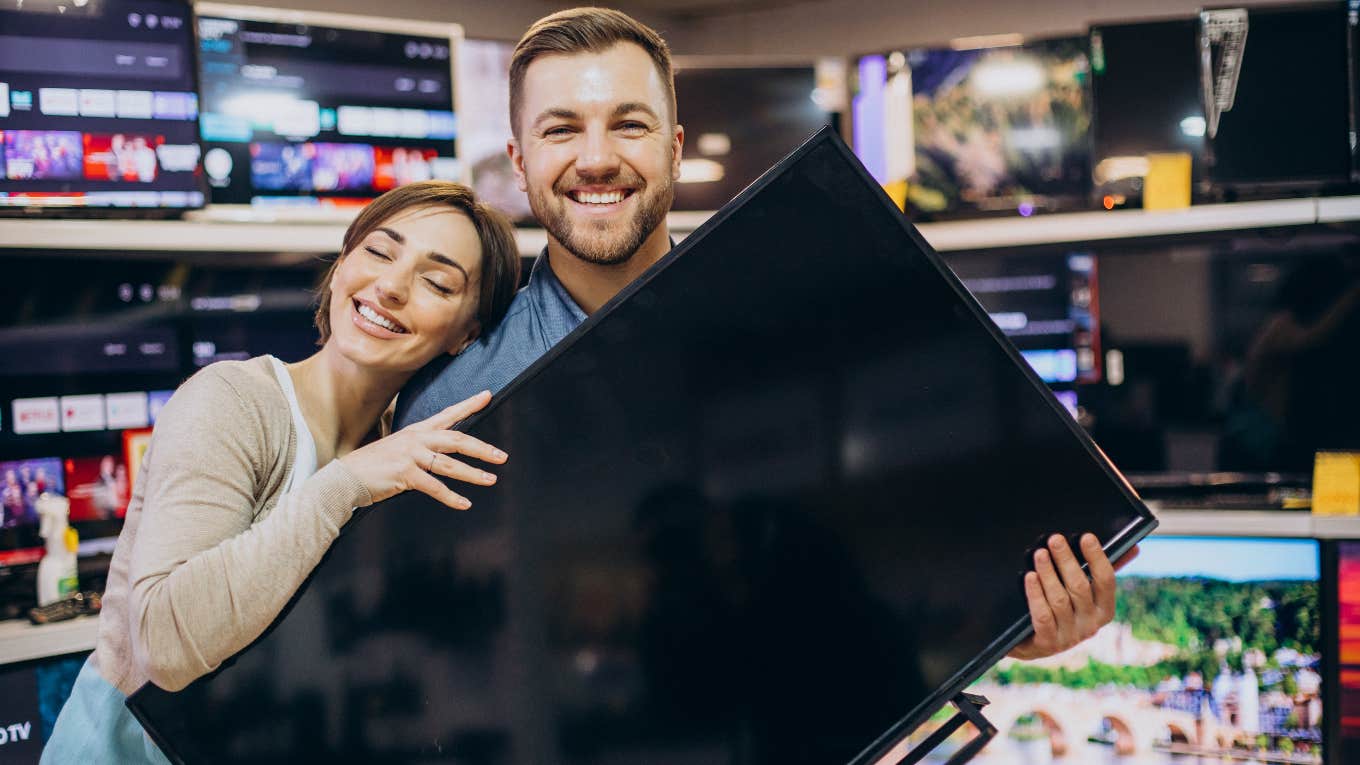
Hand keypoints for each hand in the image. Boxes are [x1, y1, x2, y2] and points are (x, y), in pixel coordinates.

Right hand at [339, 391, 507, 509]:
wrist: (347, 477)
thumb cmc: (375, 465)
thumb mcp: (399, 448)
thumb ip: (421, 448)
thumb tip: (444, 455)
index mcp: (416, 431)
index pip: (448, 414)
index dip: (468, 405)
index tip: (487, 395)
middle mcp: (416, 439)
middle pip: (457, 440)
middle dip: (482, 448)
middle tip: (501, 456)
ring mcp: (410, 456)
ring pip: (450, 465)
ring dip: (473, 474)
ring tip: (491, 479)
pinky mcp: (405, 474)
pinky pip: (435, 487)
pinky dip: (452, 497)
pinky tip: (465, 503)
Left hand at [1007, 533, 1139, 660]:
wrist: (1031, 644)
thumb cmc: (1061, 610)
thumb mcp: (1084, 593)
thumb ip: (1101, 572)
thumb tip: (1134, 547)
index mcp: (1104, 610)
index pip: (1106, 581)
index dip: (1097, 558)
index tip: (1086, 537)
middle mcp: (1091, 625)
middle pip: (1080, 587)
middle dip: (1067, 560)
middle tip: (1055, 539)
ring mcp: (1069, 637)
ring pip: (1059, 600)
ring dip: (1049, 573)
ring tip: (1040, 554)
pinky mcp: (1047, 644)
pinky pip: (1042, 616)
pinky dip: (1036, 594)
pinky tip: (1030, 577)